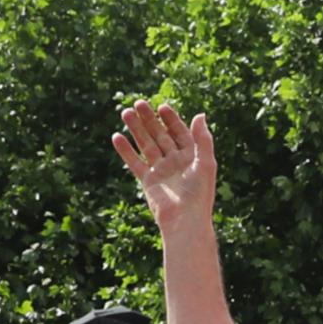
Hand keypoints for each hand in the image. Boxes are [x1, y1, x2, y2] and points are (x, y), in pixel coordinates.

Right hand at [115, 103, 219, 235]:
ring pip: (146, 144)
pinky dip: (125, 150)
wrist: (184, 220)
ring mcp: (160, 170)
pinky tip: (117, 137)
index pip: (179, 132)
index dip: (171, 119)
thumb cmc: (200, 193)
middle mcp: (175, 161)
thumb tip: (199, 114)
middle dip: (149, 120)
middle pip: (160, 135)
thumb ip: (203, 139)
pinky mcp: (147, 180)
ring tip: (125, 113)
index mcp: (191, 156)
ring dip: (136, 129)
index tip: (161, 107)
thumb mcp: (205, 162)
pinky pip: (134, 162)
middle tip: (138, 103)